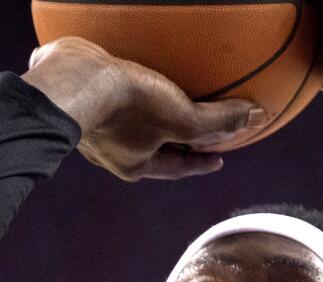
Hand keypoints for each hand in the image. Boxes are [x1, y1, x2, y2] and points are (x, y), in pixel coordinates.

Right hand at [23, 37, 265, 180]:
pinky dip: (117, 90)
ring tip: (157, 102)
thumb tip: (256, 118)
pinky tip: (118, 72)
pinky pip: (100, 95)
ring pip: (125, 124)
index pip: (178, 167)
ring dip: (144, 117)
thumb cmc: (125, 106)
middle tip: (192, 133)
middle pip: (151, 148)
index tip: (218, 160)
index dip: (201, 163)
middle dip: (172, 142)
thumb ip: (218, 121)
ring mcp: (88, 127)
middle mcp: (109, 151)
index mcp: (134, 164)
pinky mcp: (72, 97)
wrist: (66, 83)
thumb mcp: (182, 118)